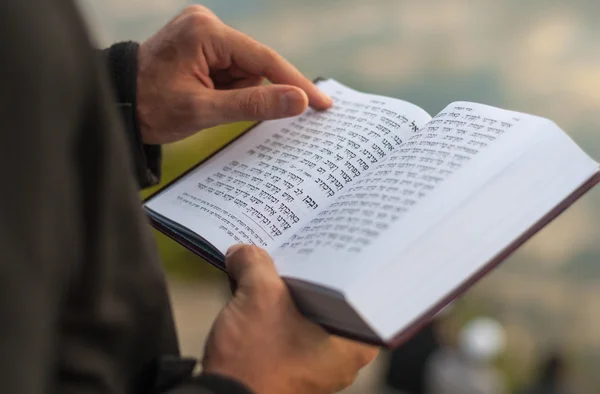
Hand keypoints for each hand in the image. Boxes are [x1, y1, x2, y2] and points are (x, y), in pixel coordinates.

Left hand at [137, 5, 331, 143]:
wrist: (117, 105)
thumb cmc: (152, 107)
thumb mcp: (204, 111)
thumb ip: (253, 105)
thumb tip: (299, 101)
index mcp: (205, 32)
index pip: (264, 59)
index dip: (295, 83)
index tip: (322, 103)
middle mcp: (206, 23)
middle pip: (254, 65)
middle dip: (244, 92)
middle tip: (213, 107)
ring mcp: (202, 31)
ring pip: (243, 70)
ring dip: (232, 92)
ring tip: (201, 101)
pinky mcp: (200, 43)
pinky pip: (230, 69)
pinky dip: (225, 88)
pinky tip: (203, 94)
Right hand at [202, 245, 378, 393]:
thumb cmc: (253, 361)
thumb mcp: (257, 296)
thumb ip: (254, 262)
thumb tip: (244, 250)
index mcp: (356, 340)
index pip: (360, 283)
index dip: (344, 252)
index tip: (332, 229)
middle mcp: (346, 353)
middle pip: (333, 294)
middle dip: (311, 266)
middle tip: (301, 236)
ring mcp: (321, 361)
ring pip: (311, 309)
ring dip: (292, 287)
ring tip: (279, 258)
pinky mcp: (296, 364)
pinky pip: (295, 324)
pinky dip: (282, 306)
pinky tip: (265, 286)